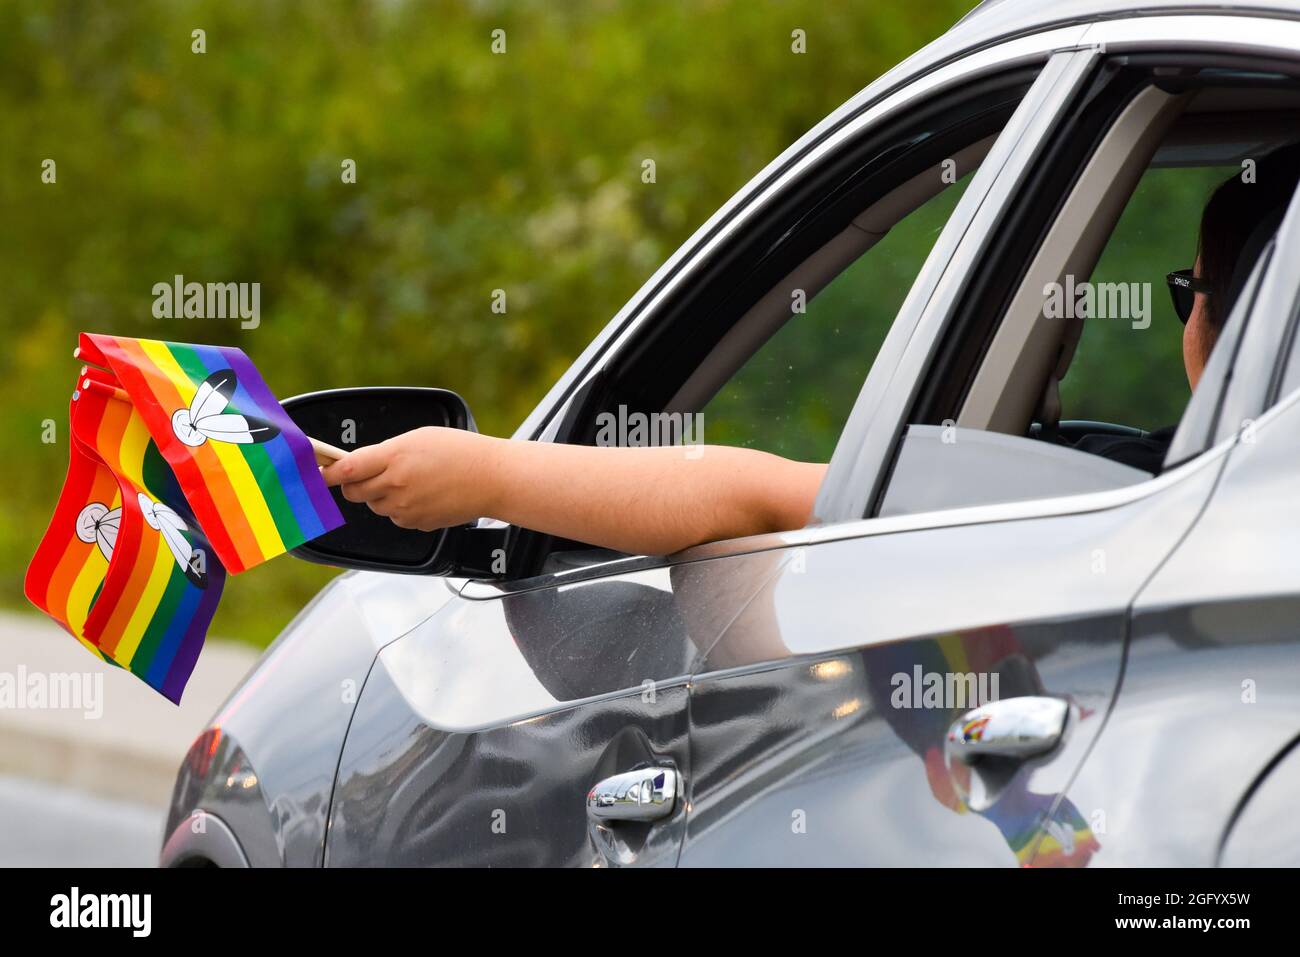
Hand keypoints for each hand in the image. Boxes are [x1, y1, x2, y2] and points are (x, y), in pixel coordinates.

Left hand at [320, 427, 497, 530]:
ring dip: (380, 495)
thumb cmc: (460, 452)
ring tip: (408, 481)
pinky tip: (422, 494)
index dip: (327, 473)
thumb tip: (360, 465)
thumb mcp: (418, 438)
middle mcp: (396, 485)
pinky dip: (401, 508)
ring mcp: (405, 508)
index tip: (318, 474)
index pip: (347, 469)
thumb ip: (385, 452)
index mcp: (394, 457)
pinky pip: (396, 516)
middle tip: (366, 475)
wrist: (492, 478)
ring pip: (375, 505)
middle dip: (354, 484)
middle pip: (354, 492)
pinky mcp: (416, 523)